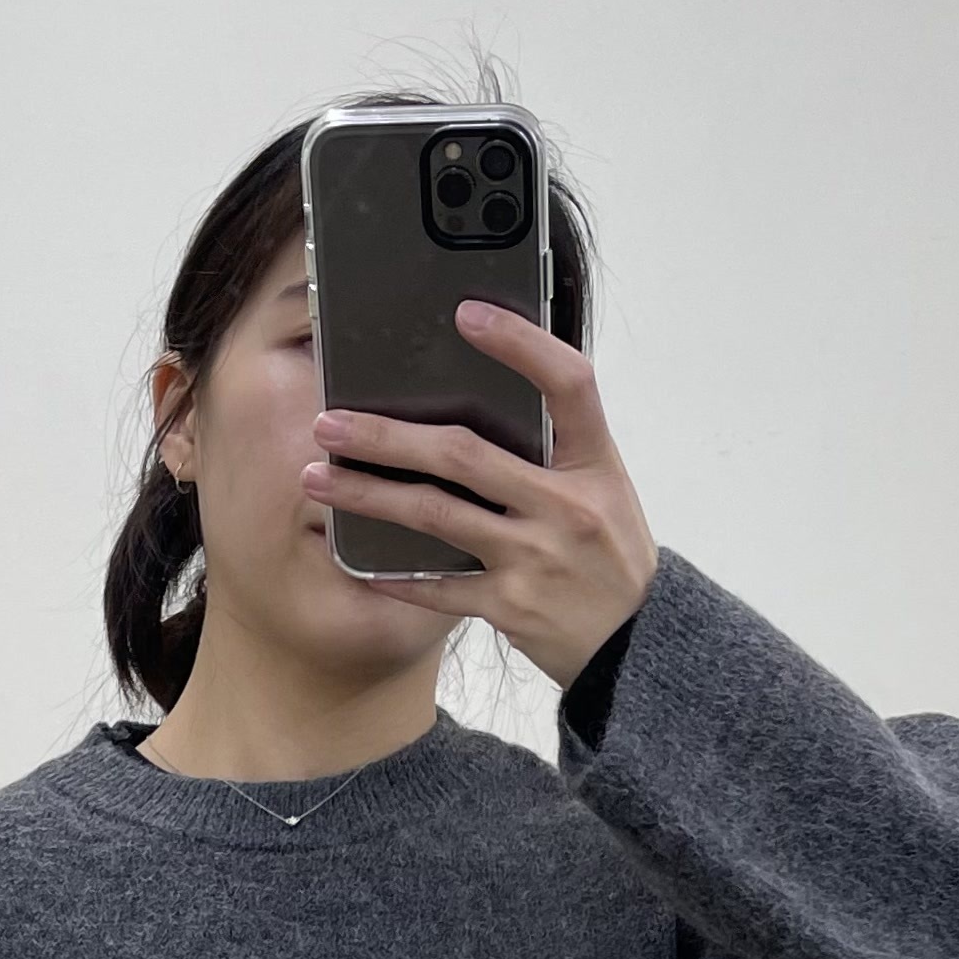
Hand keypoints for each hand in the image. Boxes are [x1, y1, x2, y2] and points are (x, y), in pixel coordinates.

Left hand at [302, 300, 658, 690]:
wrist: (638, 644)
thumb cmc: (611, 555)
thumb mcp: (605, 488)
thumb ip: (555, 447)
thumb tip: (480, 398)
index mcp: (596, 462)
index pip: (568, 382)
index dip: (521, 343)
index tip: (466, 314)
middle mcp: (566, 505)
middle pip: (464, 454)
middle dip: (388, 436)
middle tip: (330, 423)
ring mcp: (536, 558)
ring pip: (435, 516)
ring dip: (369, 494)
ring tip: (319, 478)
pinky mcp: (512, 607)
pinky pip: (438, 586)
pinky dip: (394, 573)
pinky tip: (354, 558)